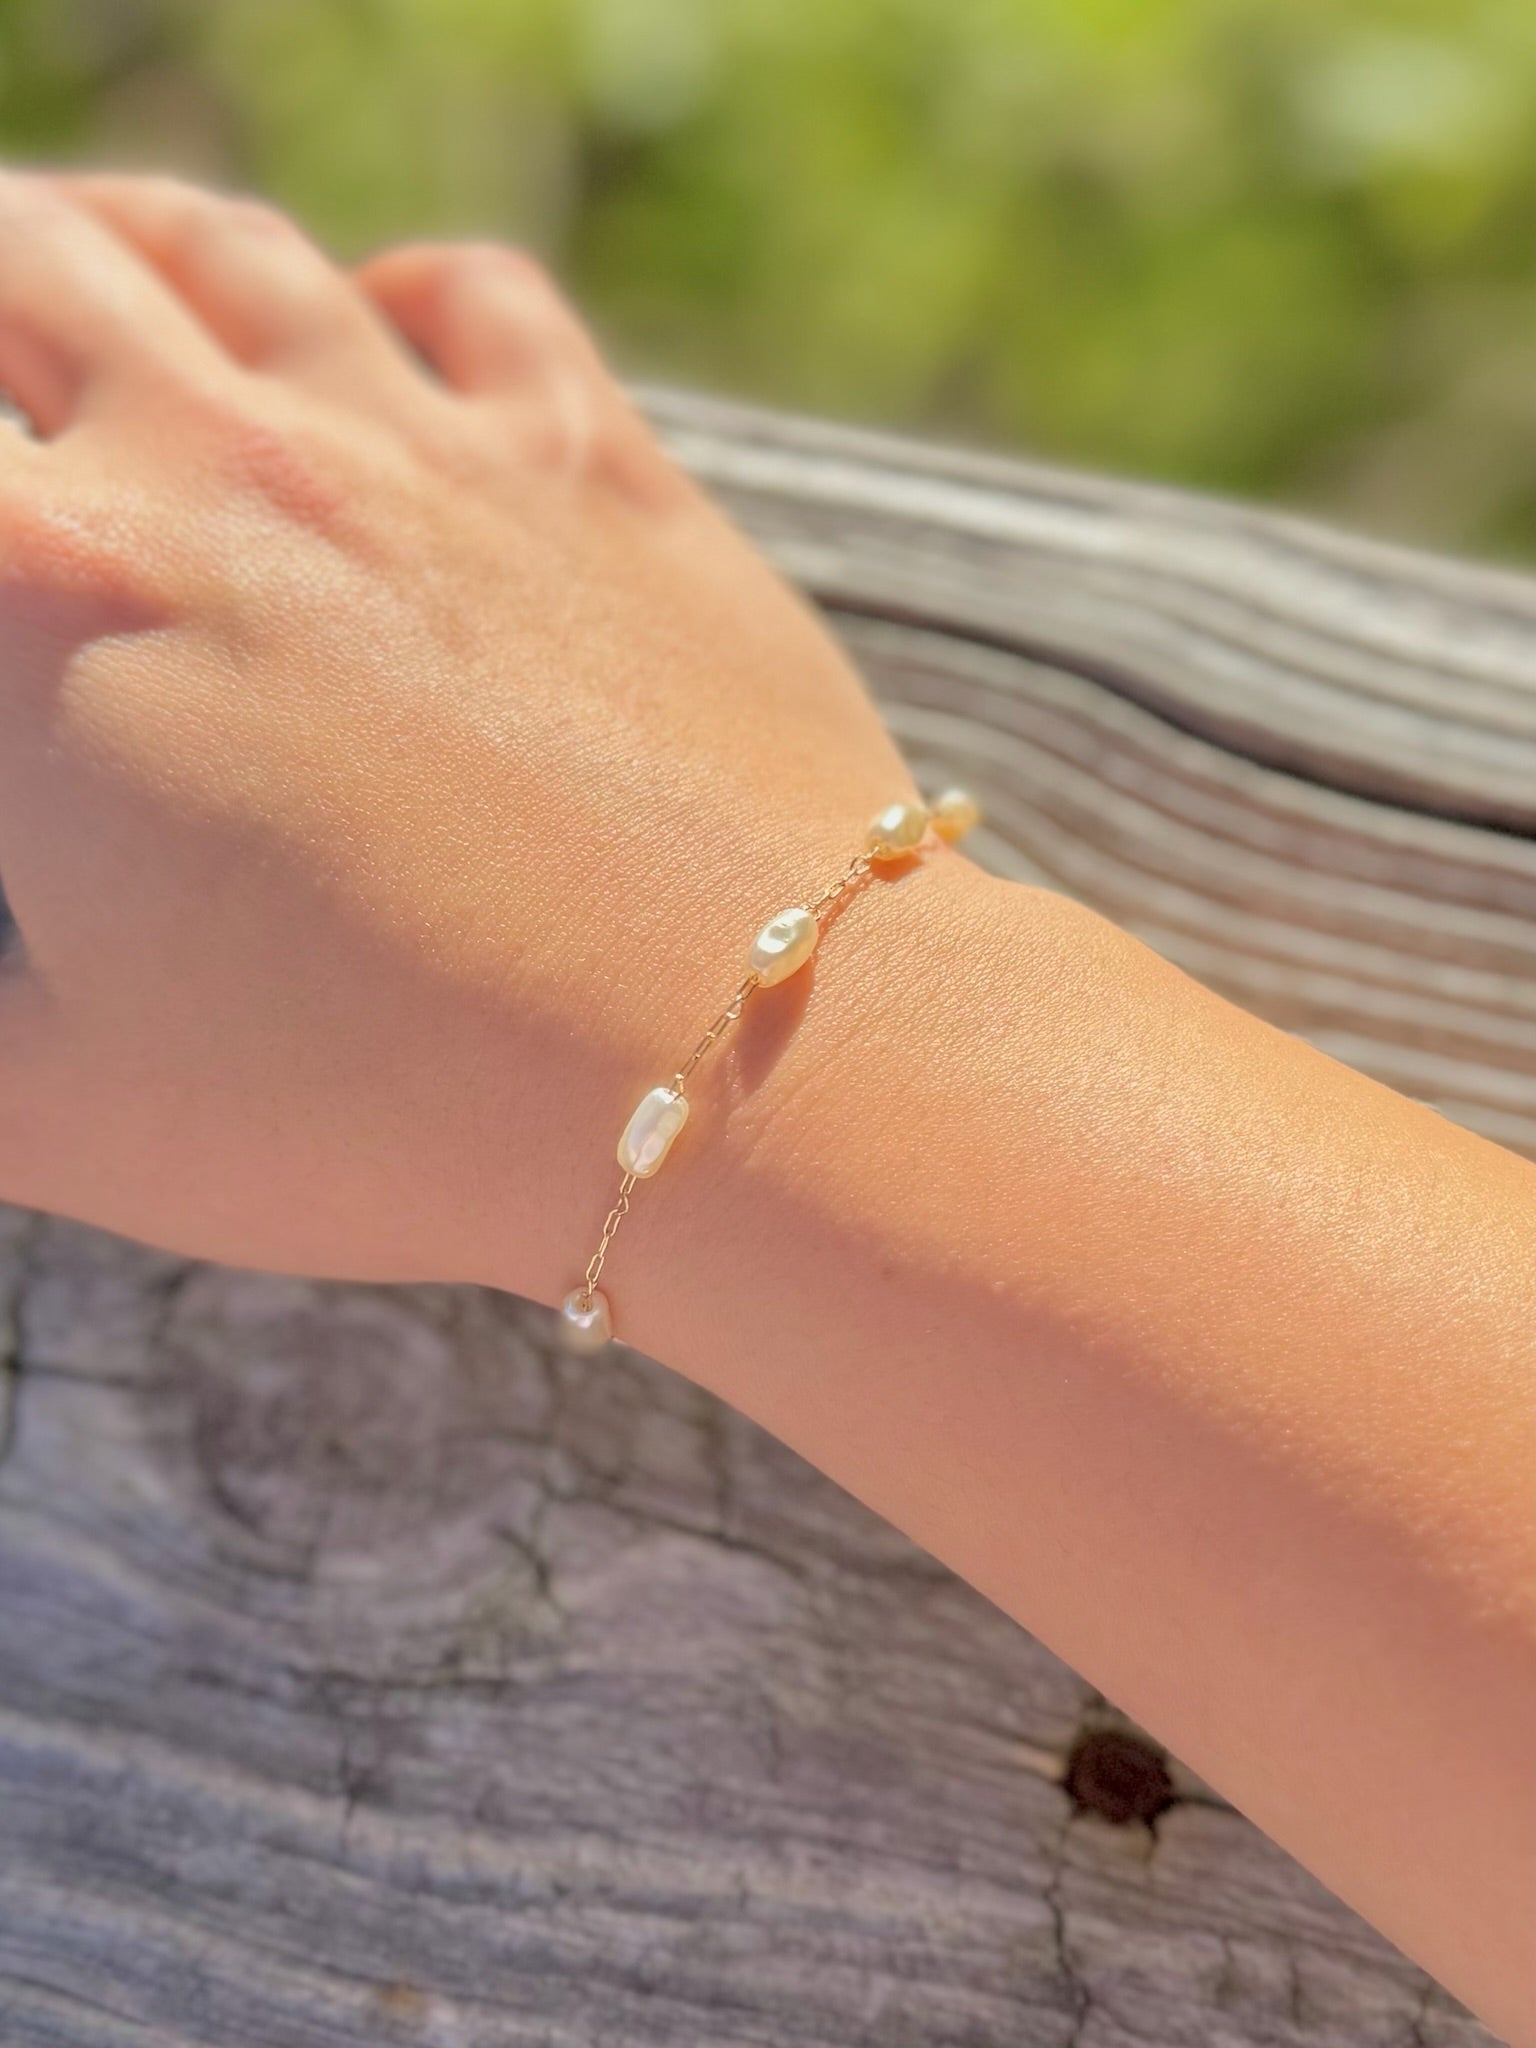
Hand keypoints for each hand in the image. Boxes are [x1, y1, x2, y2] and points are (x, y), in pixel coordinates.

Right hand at [0, 172, 922, 1293]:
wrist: (737, 1063)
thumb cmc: (384, 1107)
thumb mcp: (68, 1102)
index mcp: (45, 598)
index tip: (6, 602)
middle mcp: (219, 463)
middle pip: (28, 270)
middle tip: (0, 390)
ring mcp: (424, 445)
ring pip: (226, 253)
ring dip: (133, 243)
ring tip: (102, 272)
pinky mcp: (597, 465)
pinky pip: (472, 299)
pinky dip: (401, 293)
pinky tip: (382, 316)